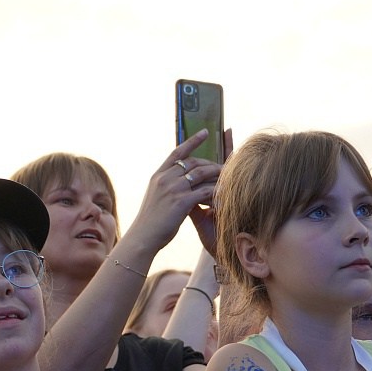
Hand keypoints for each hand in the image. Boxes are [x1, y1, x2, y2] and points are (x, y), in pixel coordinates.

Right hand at [124, 130, 220, 254]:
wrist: (143, 237)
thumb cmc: (150, 222)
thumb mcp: (155, 198)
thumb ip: (165, 186)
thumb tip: (177, 181)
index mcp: (158, 175)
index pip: (177, 152)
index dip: (192, 141)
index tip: (206, 132)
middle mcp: (165, 178)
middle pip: (193, 162)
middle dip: (210, 163)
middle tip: (224, 167)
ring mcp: (173, 188)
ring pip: (201, 173)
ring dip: (217, 174)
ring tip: (229, 177)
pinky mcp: (181, 201)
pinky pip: (205, 191)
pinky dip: (217, 192)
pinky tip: (225, 195)